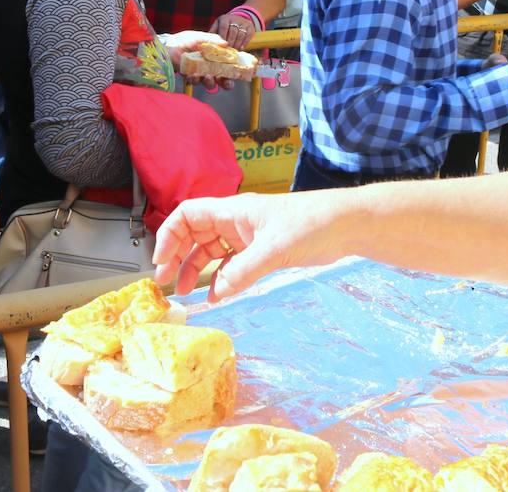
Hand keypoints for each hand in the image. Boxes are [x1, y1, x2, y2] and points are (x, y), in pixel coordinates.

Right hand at [153, 191, 351, 301]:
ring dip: (196, 270)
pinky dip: (220, 279)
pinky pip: (231, 265)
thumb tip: (216, 292)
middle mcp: (236, 222)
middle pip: (194, 235)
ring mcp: (248, 237)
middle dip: (177, 256)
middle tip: (167, 282)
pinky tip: (217, 295)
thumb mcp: (275, 248)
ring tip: (187, 293)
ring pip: (211, 251)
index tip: (161, 261)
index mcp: (233, 211)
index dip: (169, 235)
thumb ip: (242, 271)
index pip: (187, 215)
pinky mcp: (261, 251)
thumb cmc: (313, 223)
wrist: (346, 225)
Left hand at [164, 30, 238, 89]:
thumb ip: (213, 39)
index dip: (238, 72)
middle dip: (227, 83)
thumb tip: (227, 44)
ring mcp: (201, 74)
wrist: (170, 44)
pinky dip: (195, 79)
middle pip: (223, 81)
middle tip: (225, 80)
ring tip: (207, 76)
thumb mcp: (201, 37)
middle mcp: (211, 69)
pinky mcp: (190, 77)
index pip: (231, 67)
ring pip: (210, 84)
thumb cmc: (187, 40)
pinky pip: (195, 82)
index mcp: (217, 59)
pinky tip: (193, 74)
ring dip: (211, 82)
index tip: (243, 73)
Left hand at [210, 11, 255, 50]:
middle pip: (233, 31)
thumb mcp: (217, 26)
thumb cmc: (224, 25)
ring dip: (237, 44)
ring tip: (234, 51)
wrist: (238, 19)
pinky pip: (248, 36)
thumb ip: (213, 33)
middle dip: (230, 42)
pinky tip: (241, 48)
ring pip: (241, 34)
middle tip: (228, 51)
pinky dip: (244, 43)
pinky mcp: (250, 27)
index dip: (223, 37)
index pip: (224, 27)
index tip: (222, 46)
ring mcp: (243, 22)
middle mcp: (235, 19)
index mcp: (224, 18)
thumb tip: (207, 43)